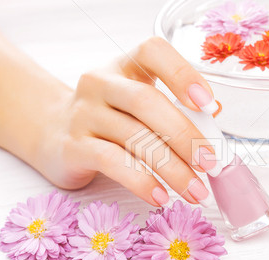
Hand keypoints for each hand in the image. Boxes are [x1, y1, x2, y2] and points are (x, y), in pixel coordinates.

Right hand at [0, 36, 220, 206]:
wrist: (54, 134)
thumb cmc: (111, 118)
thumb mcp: (140, 106)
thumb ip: (175, 109)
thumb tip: (214, 120)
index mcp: (125, 66)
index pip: (153, 52)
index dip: (183, 74)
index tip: (208, 104)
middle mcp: (101, 83)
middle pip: (147, 103)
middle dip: (185, 136)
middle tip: (210, 164)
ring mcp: (84, 114)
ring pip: (135, 138)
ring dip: (173, 169)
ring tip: (196, 191)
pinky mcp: (73, 146)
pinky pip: (113, 163)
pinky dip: (142, 182)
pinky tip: (161, 197)